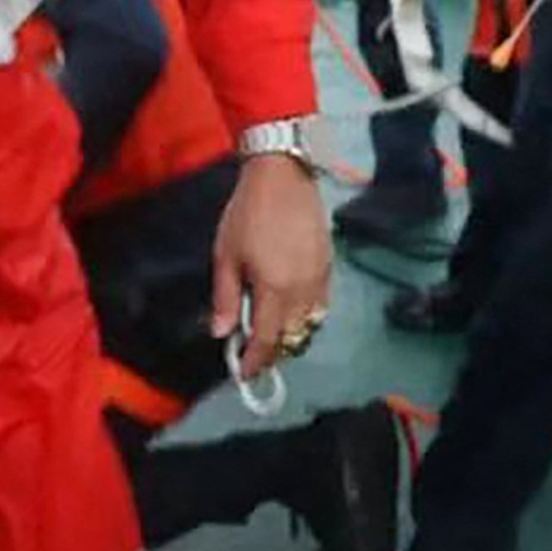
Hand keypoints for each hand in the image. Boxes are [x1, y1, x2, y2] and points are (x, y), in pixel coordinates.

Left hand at [211, 153, 330, 377]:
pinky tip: (290, 310)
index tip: (243, 373)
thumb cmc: (247, 213)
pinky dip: (306, 317)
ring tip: (269, 332)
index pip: (267, 340)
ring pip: (310, 325)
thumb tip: (222, 334)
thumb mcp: (226, 255)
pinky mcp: (329, 267)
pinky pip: (321, 306)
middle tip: (252, 353)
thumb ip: (225, 297)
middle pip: (291, 337)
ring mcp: (320, 279)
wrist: (282, 176)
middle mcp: (303, 291)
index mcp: (275, 289)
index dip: (255, 362)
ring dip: (290, 335)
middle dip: (272, 351)